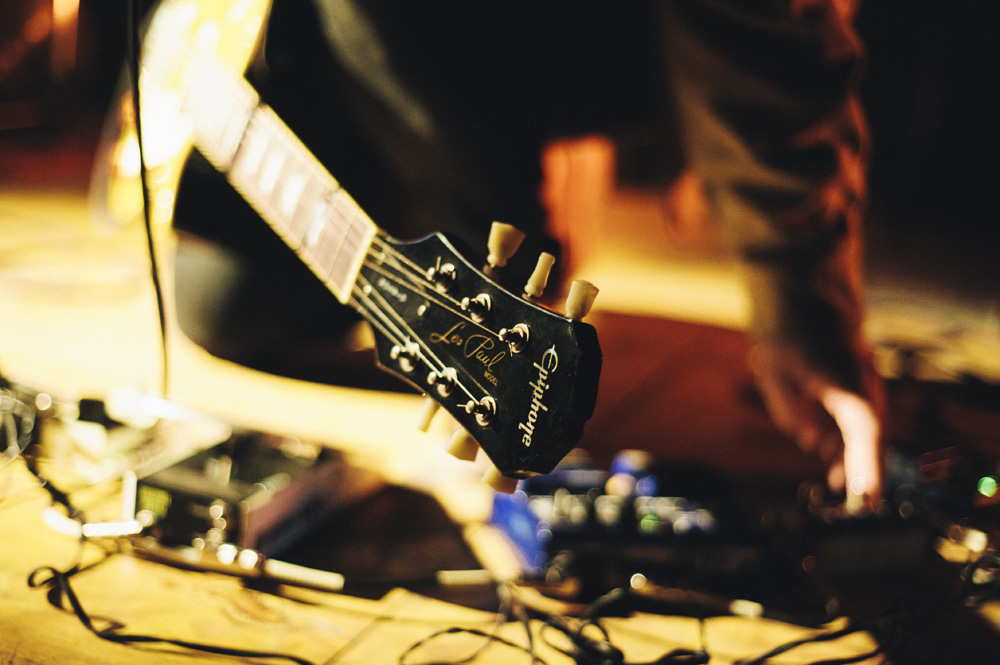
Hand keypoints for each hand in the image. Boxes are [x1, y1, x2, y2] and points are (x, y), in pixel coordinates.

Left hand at [750, 342, 883, 513]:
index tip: (869, 494)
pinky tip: (838, 472)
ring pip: (869, 432)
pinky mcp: (858, 391)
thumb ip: (790, 411)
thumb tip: (812, 441)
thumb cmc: (786, 337)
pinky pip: (861, 425)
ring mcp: (864, 386)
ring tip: (844, 490)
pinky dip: (852, 448)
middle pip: (874, 434)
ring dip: (859, 461)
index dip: (869, 464)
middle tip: (862, 506)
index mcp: (845, 378)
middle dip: (870, 471)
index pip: (865, 428)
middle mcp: (863, 383)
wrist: (805, 303)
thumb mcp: (772, 373)